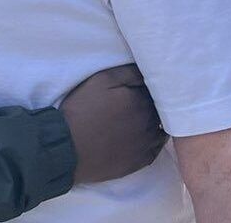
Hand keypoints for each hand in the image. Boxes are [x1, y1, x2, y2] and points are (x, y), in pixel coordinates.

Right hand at [59, 64, 166, 182]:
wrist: (68, 147)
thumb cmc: (82, 110)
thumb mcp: (100, 80)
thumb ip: (128, 73)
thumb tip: (148, 70)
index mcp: (142, 99)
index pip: (157, 88)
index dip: (151, 84)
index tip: (144, 83)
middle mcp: (150, 121)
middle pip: (162, 108)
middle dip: (157, 101)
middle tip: (143, 98)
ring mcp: (148, 143)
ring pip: (163, 127)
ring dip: (158, 120)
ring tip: (144, 116)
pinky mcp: (142, 161)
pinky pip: (157, 147)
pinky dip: (155, 139)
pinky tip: (145, 134)